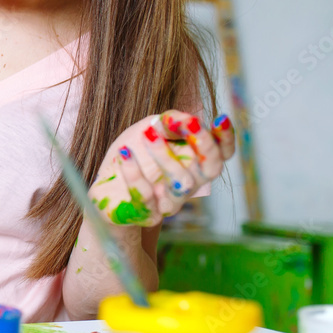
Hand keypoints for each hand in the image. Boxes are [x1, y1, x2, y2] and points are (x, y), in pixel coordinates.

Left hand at [88, 110, 234, 226]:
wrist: (106, 187)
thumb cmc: (135, 154)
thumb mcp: (150, 129)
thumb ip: (169, 122)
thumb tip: (183, 119)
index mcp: (195, 163)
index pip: (222, 154)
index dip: (226, 139)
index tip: (221, 118)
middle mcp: (189, 184)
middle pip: (212, 169)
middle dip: (205, 145)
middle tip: (189, 123)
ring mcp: (170, 202)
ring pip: (181, 182)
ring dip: (166, 155)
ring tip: (147, 133)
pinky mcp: (148, 214)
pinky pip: (146, 196)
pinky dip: (134, 172)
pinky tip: (125, 153)